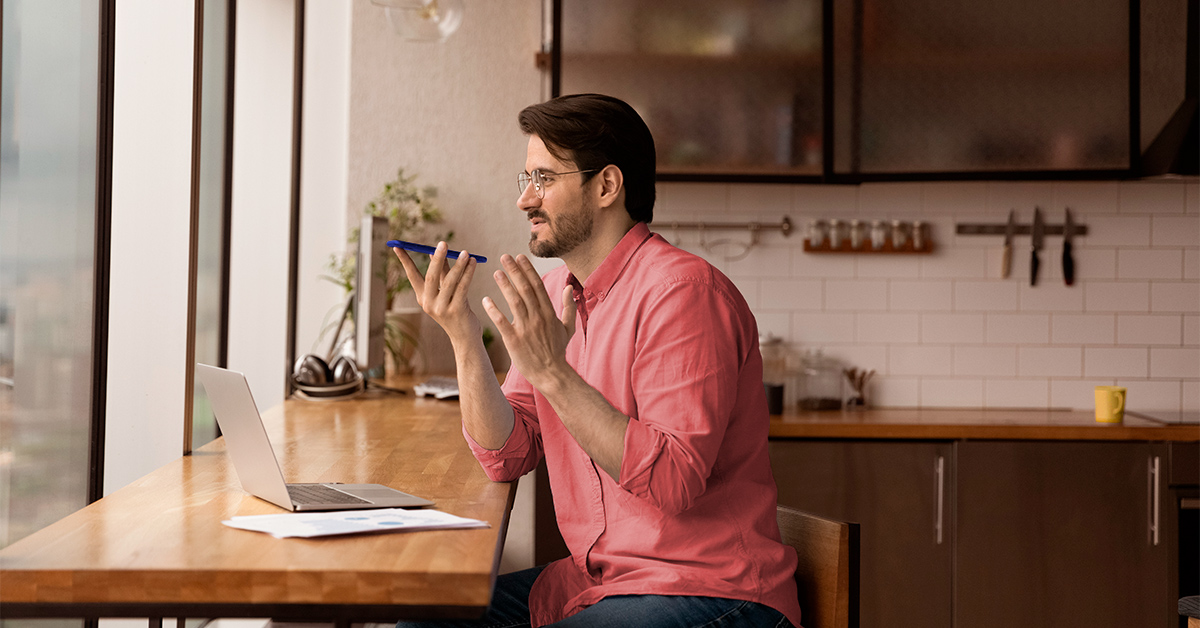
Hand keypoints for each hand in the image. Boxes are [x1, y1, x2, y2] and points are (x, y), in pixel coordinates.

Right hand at [393, 242, 480, 344]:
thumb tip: (436, 253)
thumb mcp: (446, 292)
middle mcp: (428, 303)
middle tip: (443, 243)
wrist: (464, 336)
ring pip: (449, 281)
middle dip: (437, 258)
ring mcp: (441, 309)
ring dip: (458, 265)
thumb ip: (442, 274)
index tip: (397, 246)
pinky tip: (473, 263)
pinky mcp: (456, 311)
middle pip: (430, 276)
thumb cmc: (455, 311)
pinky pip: (463, 287)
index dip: (405, 260)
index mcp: (422, 297)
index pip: (411, 275)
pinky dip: (468, 273)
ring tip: (466, 253)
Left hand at [482, 254, 576, 389]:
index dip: (527, 270)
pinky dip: (494, 310)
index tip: (519, 256)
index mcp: (549, 312)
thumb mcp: (568, 327)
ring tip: (495, 272)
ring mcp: (526, 329)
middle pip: (525, 289)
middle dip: (514, 271)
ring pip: (514, 301)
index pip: (537, 285)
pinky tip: (485, 300)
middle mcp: (538, 317)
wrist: (551, 374)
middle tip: (504, 257)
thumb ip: (569, 306)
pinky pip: (502, 322)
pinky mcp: (515, 341)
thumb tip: (569, 288)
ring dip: (504, 285)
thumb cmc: (558, 351)